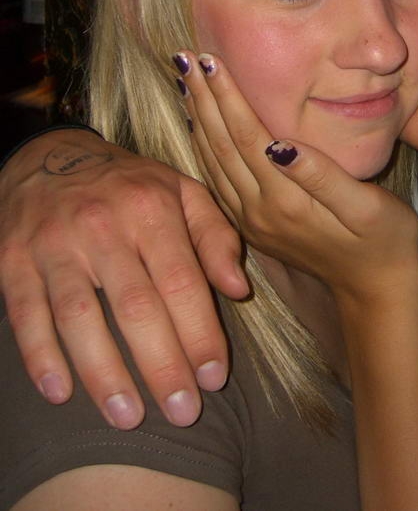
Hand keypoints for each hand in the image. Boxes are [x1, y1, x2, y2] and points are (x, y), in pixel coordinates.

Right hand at [0, 128, 248, 427]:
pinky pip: (26, 315)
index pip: (181, 281)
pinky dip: (40, 357)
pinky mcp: (14, 261)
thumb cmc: (130, 186)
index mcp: (152, 209)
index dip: (199, 333)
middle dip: (161, 365)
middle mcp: (104, 226)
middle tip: (182, 414)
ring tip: (128, 417)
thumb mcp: (183, 193)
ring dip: (104, 373)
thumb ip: (216, 237)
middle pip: (135, 306)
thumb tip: (239, 289)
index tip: (214, 379)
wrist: (51, 157)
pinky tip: (60, 393)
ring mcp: (56, 245)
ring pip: (79, 317)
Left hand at [181, 51, 417, 303]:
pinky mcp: (252, 226)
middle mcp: (260, 211)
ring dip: (197, 119)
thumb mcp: (369, 208)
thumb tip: (282, 144)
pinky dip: (203, 148)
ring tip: (184, 81)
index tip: (210, 59)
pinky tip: (198, 126)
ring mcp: (252, 221)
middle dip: (203, 98)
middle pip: (221, 145)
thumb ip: (323, 176)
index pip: (247, 136)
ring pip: (213, 162)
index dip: (228, 96)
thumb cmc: (385, 241)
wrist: (376, 291)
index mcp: (286, 201)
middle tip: (184, 56)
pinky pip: (217, 181)